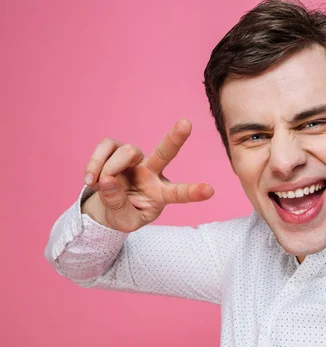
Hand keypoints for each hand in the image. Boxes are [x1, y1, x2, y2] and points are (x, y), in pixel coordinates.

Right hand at [82, 118, 213, 231]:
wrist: (106, 208)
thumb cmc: (124, 214)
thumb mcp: (125, 221)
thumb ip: (118, 205)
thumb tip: (108, 180)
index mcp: (162, 193)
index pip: (180, 193)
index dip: (193, 191)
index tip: (210, 191)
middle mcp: (152, 172)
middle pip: (165, 152)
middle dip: (176, 138)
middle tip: (186, 123)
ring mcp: (136, 159)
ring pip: (127, 152)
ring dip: (109, 169)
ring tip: (99, 185)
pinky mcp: (117, 150)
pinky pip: (107, 147)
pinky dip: (95, 163)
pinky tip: (91, 179)